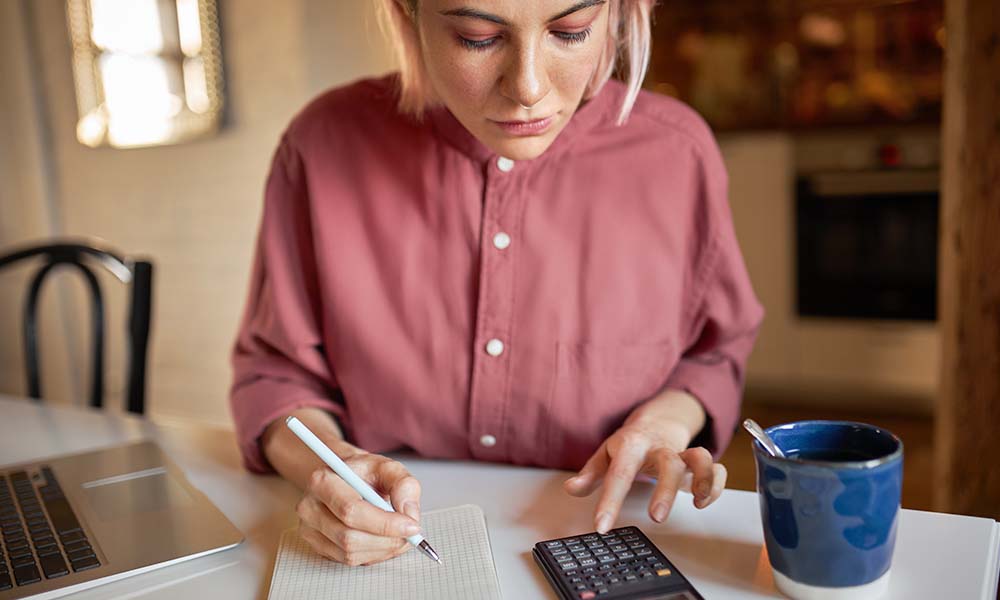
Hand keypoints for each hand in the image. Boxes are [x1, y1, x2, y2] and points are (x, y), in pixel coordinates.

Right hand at [295, 446, 422, 565]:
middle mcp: (310, 506)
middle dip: (387, 540)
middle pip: (349, 537)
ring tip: (398, 536)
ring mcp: (310, 529)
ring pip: (350, 553)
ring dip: (382, 550)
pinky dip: (372, 555)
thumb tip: (409, 514)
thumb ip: (404, 485)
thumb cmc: (364, 473)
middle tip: (410, 536)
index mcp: (323, 480)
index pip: (351, 510)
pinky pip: (347, 561)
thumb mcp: (388, 468)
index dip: (385, 523)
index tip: (412, 526)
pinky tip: (382, 540)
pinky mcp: (316, 545)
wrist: (346, 478)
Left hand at [563, 392, 726, 532]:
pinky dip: (715, 484)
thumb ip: (590, 473)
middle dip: (665, 490)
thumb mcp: (605, 455)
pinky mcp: (697, 460)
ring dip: (702, 480)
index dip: (610, 501)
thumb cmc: (629, 443)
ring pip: (699, 459)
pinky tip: (703, 502)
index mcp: (631, 446)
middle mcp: (658, 447)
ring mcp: (681, 452)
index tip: (602, 526)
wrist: (657, 420)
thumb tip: (571, 488)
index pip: (619, 474)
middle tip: (657, 518)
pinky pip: (716, 468)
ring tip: (697, 502)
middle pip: (668, 463)